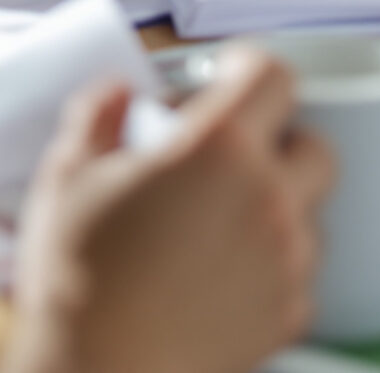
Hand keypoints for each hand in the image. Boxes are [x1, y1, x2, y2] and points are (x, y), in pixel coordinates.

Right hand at [0, 48, 335, 372]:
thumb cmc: (76, 280)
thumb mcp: (66, 177)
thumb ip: (98, 113)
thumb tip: (120, 93)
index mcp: (219, 149)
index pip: (274, 74)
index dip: (248, 66)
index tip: (225, 77)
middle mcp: (268, 198)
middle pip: (313, 143)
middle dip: (277, 140)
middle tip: (226, 158)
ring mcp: (287, 260)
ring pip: (310, 210)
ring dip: (276, 205)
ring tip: (215, 224)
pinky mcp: (290, 313)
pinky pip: (299, 271)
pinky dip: (271, 264)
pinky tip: (220, 275)